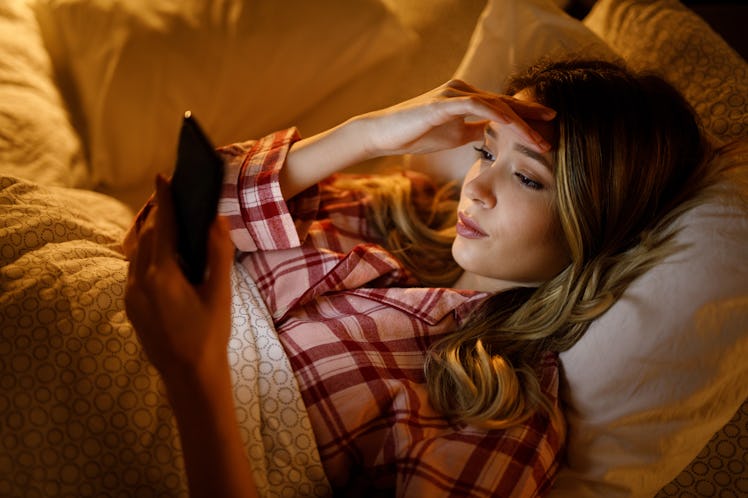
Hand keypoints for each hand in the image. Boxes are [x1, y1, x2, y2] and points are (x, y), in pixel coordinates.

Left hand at [124, 175, 234, 384]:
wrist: (189, 376)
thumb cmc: (210, 335)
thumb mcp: (220, 293)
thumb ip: (218, 254)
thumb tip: (216, 220)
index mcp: (163, 275)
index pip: (161, 226)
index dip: (163, 199)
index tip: (163, 177)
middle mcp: (140, 280)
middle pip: (144, 234)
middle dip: (155, 212)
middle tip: (168, 194)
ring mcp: (132, 294)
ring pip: (135, 251)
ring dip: (147, 231)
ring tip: (163, 218)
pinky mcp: (131, 305)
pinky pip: (133, 268)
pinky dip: (144, 251)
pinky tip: (158, 253)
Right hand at [358, 79, 555, 156]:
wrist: (384, 134)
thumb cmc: (415, 134)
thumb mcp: (454, 136)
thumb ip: (474, 131)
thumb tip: (492, 136)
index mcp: (466, 98)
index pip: (502, 106)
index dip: (526, 116)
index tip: (547, 128)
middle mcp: (463, 90)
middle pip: (504, 102)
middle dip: (530, 116)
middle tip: (554, 126)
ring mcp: (453, 93)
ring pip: (495, 105)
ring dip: (519, 122)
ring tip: (536, 138)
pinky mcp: (444, 102)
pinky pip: (477, 106)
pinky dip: (496, 115)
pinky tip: (512, 126)